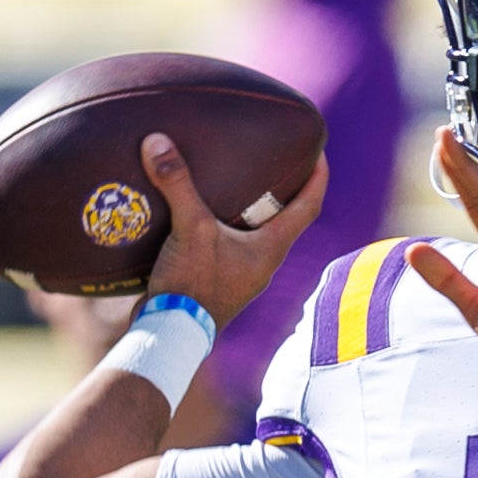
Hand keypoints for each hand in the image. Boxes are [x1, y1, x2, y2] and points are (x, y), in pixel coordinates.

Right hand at [140, 134, 326, 328]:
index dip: (318, 177)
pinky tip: (200, 209)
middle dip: (281, 187)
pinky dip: (222, 223)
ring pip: (254, 231)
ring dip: (249, 206)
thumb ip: (177, 184)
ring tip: (235, 176)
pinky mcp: (218, 280)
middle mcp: (264, 261)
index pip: (309, 206)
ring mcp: (242, 273)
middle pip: (284, 217)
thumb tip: (158, 141)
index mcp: (272, 248)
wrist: (169, 335)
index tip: (319, 151)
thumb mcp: (189, 229)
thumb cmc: (193, 286)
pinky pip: (229, 243)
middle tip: (273, 157)